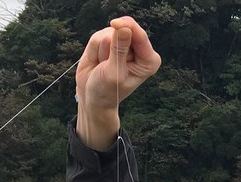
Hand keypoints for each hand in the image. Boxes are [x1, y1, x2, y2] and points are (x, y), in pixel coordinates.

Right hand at [76, 16, 161, 150]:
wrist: (92, 98)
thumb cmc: (106, 92)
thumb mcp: (114, 73)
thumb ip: (119, 50)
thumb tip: (124, 27)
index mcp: (148, 61)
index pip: (140, 36)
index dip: (127, 28)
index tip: (115, 24)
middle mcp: (139, 50)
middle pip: (123, 30)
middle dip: (109, 47)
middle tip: (107, 66)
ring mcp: (124, 44)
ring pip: (108, 32)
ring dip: (100, 50)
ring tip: (102, 66)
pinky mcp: (110, 41)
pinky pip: (97, 36)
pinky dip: (93, 49)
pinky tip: (97, 61)